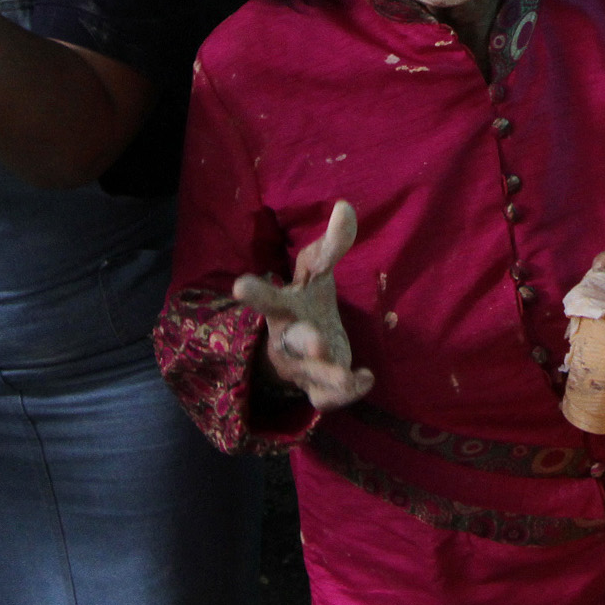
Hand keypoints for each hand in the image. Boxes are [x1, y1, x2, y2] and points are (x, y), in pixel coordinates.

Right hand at [232, 200, 374, 408]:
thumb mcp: (316, 272)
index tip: (240, 286)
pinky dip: (345, 393)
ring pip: (312, 374)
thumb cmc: (306, 301)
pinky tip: (365, 378)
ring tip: (348, 374)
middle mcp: (288, 337)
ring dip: (329, 373)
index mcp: (283, 307)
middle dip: (305, 341)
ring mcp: (302, 366)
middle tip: (317, 340)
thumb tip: (346, 206)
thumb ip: (331, 245)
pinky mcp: (317, 387)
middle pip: (291, 340)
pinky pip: (326, 398)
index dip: (255, 294)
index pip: (268, 298)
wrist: (296, 350)